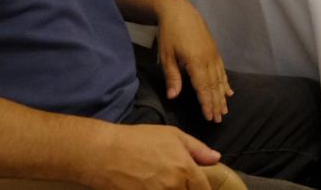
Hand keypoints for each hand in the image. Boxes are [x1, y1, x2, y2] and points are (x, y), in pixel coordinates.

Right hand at [86, 123, 219, 189]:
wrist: (104, 153)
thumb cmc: (138, 140)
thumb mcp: (172, 135)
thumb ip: (197, 149)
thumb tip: (215, 158)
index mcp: (184, 169)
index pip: (203, 189)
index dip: (202, 189)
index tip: (197, 186)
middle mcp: (173, 186)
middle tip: (176, 182)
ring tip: (160, 183)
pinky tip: (147, 186)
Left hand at [155, 0, 232, 121]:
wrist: (180, 11)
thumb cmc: (169, 34)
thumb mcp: (166, 56)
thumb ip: (172, 77)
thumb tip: (174, 97)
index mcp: (196, 62)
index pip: (203, 87)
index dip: (207, 103)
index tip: (210, 117)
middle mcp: (209, 60)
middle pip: (214, 86)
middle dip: (216, 103)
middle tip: (219, 119)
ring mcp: (214, 55)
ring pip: (220, 79)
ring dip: (222, 96)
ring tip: (226, 110)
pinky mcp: (214, 51)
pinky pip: (222, 70)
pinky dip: (226, 82)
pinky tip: (229, 91)